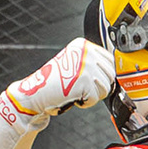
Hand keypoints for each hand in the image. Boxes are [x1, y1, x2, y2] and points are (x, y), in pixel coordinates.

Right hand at [0, 36, 116, 148]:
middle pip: (110, 74)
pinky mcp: (86, 81)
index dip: (105, 74)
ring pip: (106, 87)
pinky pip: (96, 98)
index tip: (97, 82)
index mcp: (83, 45)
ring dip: (94, 95)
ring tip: (78, 93)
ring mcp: (87, 66)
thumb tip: (112, 72)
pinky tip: (75, 98)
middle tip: (85, 90)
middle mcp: (86, 52)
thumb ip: (90, 63)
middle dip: (100, 86)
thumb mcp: (73, 63)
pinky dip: (87, 103)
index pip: (109, 59)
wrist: (36, 92)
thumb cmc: (53, 82)